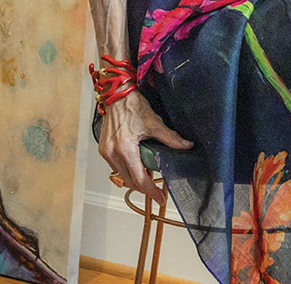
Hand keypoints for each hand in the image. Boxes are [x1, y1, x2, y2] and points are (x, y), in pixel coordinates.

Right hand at [98, 90, 191, 204]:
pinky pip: (115, 167)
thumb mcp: (154, 122)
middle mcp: (112, 152)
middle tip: (158, 192)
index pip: (139, 178)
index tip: (160, 198)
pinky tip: (136, 167)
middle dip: (144, 188)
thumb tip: (186, 146)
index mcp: (125, 147)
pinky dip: (126, 171)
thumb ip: (170, 137)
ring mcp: (106, 151)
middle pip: (129, 181)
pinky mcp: (104, 148)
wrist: (115, 93)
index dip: (151, 191)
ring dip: (134, 180)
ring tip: (148, 179)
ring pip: (121, 176)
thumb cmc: (131, 104)